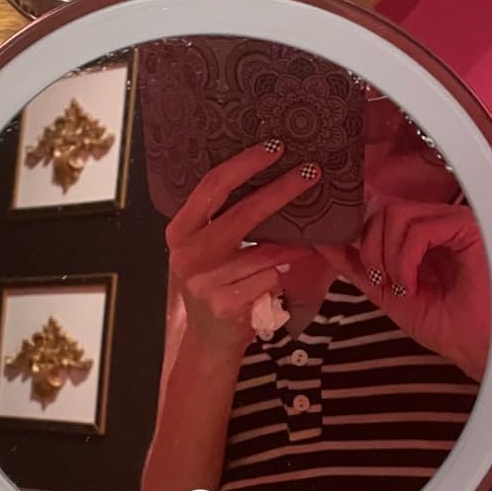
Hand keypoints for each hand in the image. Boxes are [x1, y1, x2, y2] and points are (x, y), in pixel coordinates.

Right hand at [166, 143, 320, 357]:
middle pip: (241, 214)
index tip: (275, 147)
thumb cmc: (216, 286)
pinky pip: (269, 279)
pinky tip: (276, 284)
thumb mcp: (208, 250)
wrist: (209, 342)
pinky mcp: (224, 305)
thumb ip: (225, 220)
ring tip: (301, 248)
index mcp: (180, 231)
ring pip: (264, 253)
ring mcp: (204, 282)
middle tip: (311, 173)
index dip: (245, 164)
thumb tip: (272, 178)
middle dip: (281, 191)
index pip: (212, 187)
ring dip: (289, 250)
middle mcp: (186, 254)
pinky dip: (280, 278)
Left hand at [321, 202, 491, 380]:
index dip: (357, 225)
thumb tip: (324, 242)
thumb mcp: (387, 293)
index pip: (379, 210)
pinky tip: (413, 284)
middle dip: (369, 248)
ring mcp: (452, 223)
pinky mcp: (467, 228)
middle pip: (382, 210)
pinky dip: (406, 259)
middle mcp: (437, 223)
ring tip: (402, 286)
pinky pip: (419, 229)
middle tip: (383, 281)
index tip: (343, 246)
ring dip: (387, 257)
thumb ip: (358, 266)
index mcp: (420, 236)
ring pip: (395, 214)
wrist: (479, 349)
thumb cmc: (446, 325)